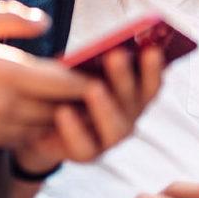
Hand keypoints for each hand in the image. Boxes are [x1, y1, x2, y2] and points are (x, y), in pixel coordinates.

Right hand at [0, 0, 88, 148]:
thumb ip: (14, 17)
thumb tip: (48, 24)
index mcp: (4, 73)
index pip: (62, 83)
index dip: (87, 79)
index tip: (104, 70)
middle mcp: (2, 106)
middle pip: (59, 109)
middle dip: (77, 99)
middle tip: (98, 84)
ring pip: (42, 127)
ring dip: (58, 115)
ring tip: (73, 98)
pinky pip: (21, 137)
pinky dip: (34, 125)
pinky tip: (40, 109)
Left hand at [12, 46, 164, 172]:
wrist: (44, 123)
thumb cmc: (71, 86)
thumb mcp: (84, 69)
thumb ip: (99, 59)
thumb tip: (104, 43)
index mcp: (136, 93)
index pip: (152, 82)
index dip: (154, 67)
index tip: (151, 49)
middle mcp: (130, 117)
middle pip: (134, 100)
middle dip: (124, 77)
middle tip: (115, 55)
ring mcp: (111, 138)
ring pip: (116, 127)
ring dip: (106, 106)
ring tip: (93, 88)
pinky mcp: (88, 154)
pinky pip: (84, 146)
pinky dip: (74, 129)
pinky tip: (63, 111)